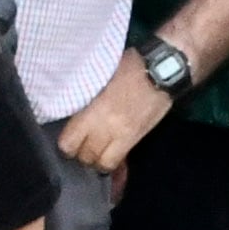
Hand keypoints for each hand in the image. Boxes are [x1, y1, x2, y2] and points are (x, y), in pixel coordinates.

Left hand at [57, 50, 175, 173]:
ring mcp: (124, 136)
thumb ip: (84, 95)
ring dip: (97, 160)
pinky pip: (121, 161)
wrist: (163, 69)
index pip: (69, 142)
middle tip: (80, 144)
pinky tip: (111, 153)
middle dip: (80, 153)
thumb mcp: (99, 76)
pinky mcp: (137, 138)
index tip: (67, 137)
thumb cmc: (129, 65)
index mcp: (94, 110)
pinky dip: (114, 163)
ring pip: (103, 164)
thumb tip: (74, 111)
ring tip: (96, 150)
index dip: (66, 143)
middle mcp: (107, 127)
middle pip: (85, 156)